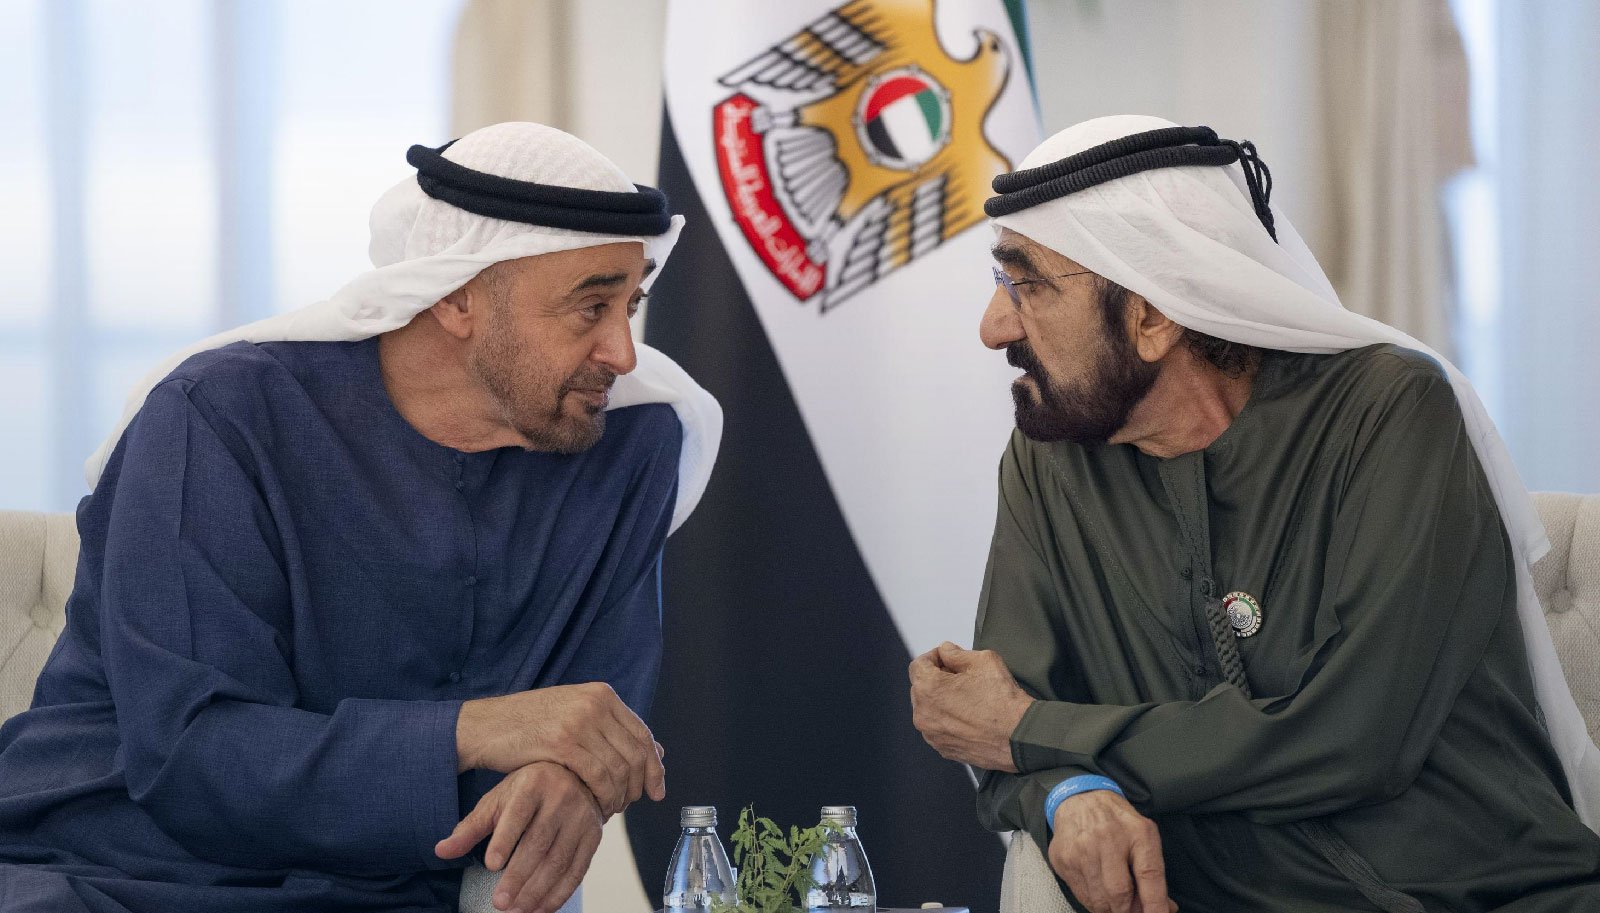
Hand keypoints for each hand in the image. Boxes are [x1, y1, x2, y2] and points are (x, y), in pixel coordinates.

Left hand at [435, 761, 604, 912]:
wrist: (575, 777)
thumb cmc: (527, 790)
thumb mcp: (497, 801)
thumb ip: (470, 828)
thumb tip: (440, 851)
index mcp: (533, 784)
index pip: (519, 813)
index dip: (506, 840)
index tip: (491, 865)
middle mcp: (561, 798)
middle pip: (539, 842)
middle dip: (519, 876)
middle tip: (500, 903)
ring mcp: (580, 818)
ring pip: (559, 860)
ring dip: (538, 890)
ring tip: (516, 910)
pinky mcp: (593, 837)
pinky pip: (578, 870)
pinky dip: (559, 893)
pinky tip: (541, 909)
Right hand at [456, 682, 665, 815]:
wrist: (486, 725)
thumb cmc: (530, 724)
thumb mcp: (575, 715)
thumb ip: (613, 729)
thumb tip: (658, 749)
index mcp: (601, 693)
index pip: (643, 734)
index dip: (654, 766)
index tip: (658, 790)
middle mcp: (595, 703)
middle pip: (635, 753)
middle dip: (639, 785)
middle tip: (631, 805)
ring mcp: (579, 721)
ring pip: (618, 768)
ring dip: (619, 795)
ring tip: (611, 808)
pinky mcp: (562, 742)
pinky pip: (597, 777)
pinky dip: (602, 797)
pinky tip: (596, 807)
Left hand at [908, 642, 1032, 770]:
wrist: (1020, 737)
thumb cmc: (1003, 700)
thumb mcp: (982, 660)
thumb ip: (956, 653)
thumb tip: (946, 651)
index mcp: (928, 689)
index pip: (918, 665)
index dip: (934, 657)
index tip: (948, 658)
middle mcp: (923, 714)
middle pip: (921, 687)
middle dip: (937, 678)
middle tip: (962, 676)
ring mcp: (932, 734)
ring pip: (929, 709)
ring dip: (941, 700)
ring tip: (968, 698)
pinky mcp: (943, 749)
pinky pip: (938, 728)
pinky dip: (948, 719)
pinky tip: (969, 716)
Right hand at [1047, 790, 1174, 912]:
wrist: (1080, 799)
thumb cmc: (1118, 822)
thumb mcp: (1144, 838)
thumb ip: (1154, 873)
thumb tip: (1165, 908)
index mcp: (1137, 832)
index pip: (1149, 875)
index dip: (1154, 904)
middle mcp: (1107, 838)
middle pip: (1119, 893)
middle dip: (1128, 911)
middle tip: (1132, 910)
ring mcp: (1082, 849)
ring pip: (1099, 900)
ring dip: (1110, 909)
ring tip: (1115, 901)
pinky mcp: (1064, 859)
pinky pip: (1082, 895)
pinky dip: (1094, 902)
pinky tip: (1099, 891)